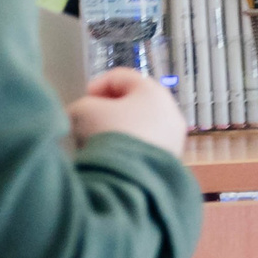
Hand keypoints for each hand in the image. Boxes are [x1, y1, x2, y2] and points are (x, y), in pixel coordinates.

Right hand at [66, 68, 187, 156]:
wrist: (131, 181)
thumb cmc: (110, 135)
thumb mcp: (85, 112)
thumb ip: (83, 105)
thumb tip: (85, 114)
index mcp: (152, 91)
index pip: (121, 77)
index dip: (97, 85)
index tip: (82, 101)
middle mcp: (170, 111)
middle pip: (134, 102)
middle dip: (109, 110)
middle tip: (89, 122)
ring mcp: (174, 138)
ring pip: (141, 125)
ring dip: (119, 130)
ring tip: (99, 144)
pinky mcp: (172, 161)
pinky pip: (147, 146)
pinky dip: (130, 147)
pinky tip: (114, 159)